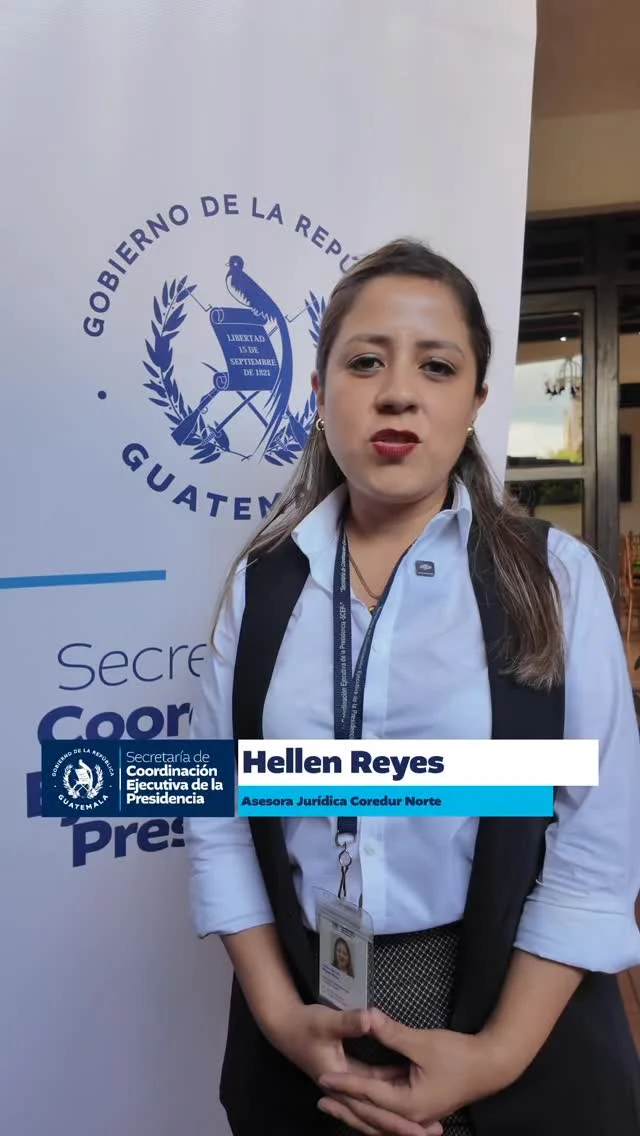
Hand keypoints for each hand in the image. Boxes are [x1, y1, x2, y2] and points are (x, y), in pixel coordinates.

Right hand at [267, 1003, 443, 1135]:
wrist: (283, 1026)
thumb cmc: (305, 1024)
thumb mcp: (327, 1021)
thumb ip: (349, 1021)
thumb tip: (371, 1018)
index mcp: (341, 1084)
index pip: (373, 1109)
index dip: (398, 1120)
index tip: (421, 1129)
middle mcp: (343, 1094)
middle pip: (376, 1119)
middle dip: (404, 1127)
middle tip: (435, 1132)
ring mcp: (344, 1090)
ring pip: (374, 1113)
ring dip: (397, 1119)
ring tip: (425, 1126)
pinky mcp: (348, 1081)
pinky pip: (371, 1100)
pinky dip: (387, 1105)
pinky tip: (404, 1099)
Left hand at [317, 1009, 513, 1131]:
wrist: (491, 1066)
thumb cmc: (458, 1056)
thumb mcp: (422, 1042)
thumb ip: (391, 1032)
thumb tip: (367, 1015)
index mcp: (407, 1104)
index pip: (367, 1093)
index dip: (344, 1084)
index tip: (322, 1079)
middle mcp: (409, 1115)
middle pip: (370, 1113)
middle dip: (345, 1105)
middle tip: (320, 1098)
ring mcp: (416, 1113)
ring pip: (379, 1113)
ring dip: (357, 1105)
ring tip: (334, 1099)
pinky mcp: (421, 1105)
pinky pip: (390, 1108)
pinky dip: (374, 1101)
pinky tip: (362, 1091)